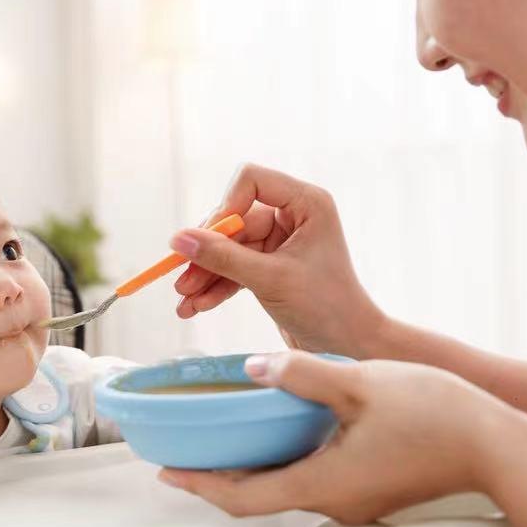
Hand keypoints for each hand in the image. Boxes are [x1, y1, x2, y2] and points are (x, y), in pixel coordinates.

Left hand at [158, 351, 510, 524]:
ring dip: (253, 469)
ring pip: (288, 488)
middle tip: (187, 454)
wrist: (499, 444)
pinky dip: (286, 460)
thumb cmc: (440, 417)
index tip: (168, 472)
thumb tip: (254, 368)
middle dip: (218, 478)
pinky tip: (284, 432)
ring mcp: (356, 498)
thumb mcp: (360, 384)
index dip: (200, 486)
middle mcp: (336, 500)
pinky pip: (315, 478)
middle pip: (260, 498)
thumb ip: (301, 375)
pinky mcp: (372, 486)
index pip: (244, 498)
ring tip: (225, 438)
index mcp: (325, 482)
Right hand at [171, 163, 385, 356]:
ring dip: (206, 274)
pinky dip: (217, 286)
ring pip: (230, 247)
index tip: (209, 239)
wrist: (348, 347)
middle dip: (207, 252)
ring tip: (183, 302)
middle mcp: (294, 215)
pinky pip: (235, 267)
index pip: (251, 180)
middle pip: (234, 219)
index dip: (226, 206)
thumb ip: (223, 257)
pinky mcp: (271, 266)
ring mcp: (281, 241)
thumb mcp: (270, 280)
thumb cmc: (325, 307)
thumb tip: (178, 239)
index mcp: (306, 203)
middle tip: (180, 279)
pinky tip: (196, 307)